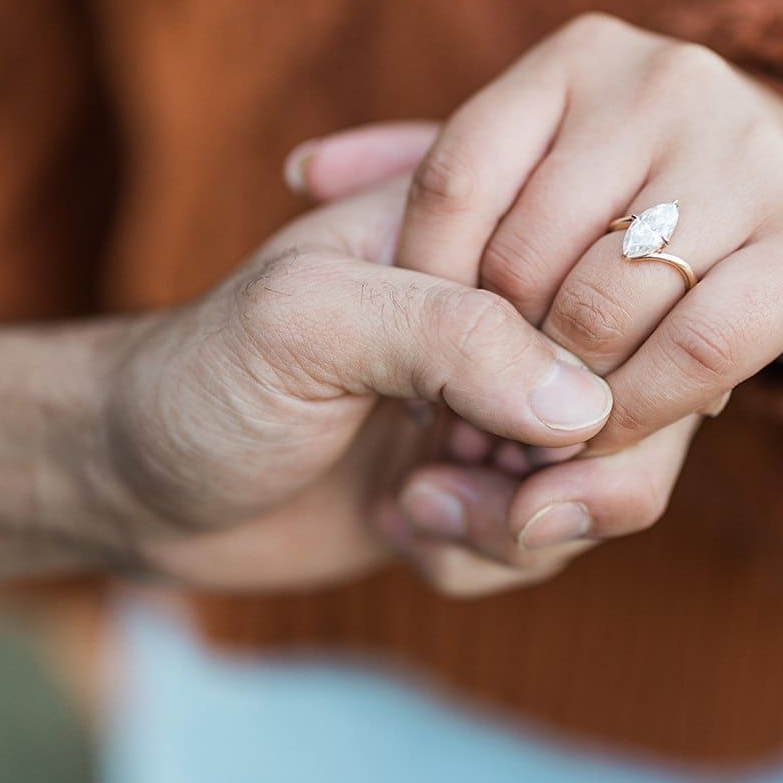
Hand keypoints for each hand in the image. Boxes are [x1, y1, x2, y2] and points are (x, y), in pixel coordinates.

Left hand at [97, 165, 611, 589]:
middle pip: (643, 388)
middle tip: (475, 487)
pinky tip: (405, 529)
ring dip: (524, 523)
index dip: (599, 364)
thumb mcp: (306, 325)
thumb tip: (586, 406)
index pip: (613, 273)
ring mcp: (507, 403)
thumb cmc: (201, 379)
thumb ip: (448, 337)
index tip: (515, 421)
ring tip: (414, 507)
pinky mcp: (493, 483)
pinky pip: (558, 534)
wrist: (139, 490)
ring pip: (612, 475)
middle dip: (574, 468)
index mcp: (479, 228)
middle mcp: (511, 314)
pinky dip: (490, 554)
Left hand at [290, 13, 782, 573]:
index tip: (415, 354)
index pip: (456, 182)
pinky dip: (640, 418)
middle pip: (528, 263)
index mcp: (576, 58)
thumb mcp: (508, 177)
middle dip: (489, 363)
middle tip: (468, 414)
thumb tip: (305, 171)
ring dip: (556, 406)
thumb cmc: (621, 205)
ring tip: (522, 436)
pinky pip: (701, 353)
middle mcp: (668, 85)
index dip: (425, 290)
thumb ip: (407, 177)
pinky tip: (605, 437)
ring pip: (606, 317)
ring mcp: (750, 157)